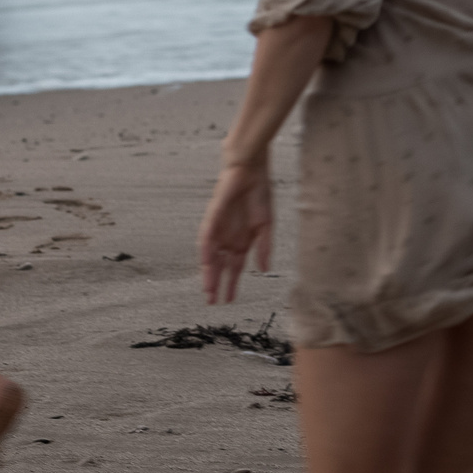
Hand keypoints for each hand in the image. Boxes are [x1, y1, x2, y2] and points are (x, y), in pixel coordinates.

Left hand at [198, 160, 273, 305]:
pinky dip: (206, 251)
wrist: (252, 169)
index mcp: (241, 240)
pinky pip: (206, 237)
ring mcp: (219, 228)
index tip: (229, 300)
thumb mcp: (266, 225)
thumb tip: (265, 270)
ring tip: (208, 291)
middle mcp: (228, 237)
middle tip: (213, 302)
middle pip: (219, 265)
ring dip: (209, 273)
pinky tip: (206, 263)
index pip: (234, 267)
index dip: (232, 283)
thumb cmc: (259, 194)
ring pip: (210, 255)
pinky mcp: (213, 216)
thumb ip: (264, 247)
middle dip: (217, 284)